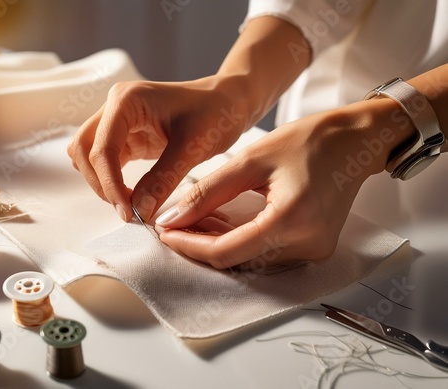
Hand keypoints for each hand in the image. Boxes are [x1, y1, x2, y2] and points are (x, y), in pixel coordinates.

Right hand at [67, 77, 248, 221]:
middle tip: (127, 210)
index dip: (109, 184)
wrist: (229, 102)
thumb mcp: (192, 147)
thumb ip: (163, 179)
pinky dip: (113, 179)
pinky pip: (106, 160)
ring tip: (130, 203)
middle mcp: (115, 107)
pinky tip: (132, 195)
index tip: (127, 212)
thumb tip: (138, 211)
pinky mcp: (127, 136)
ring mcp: (119, 121)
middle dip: (100, 183)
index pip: (101, 148)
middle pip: (83, 150)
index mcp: (126, 100)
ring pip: (89, 156)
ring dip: (102, 182)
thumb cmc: (216, 113)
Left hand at [156, 99, 405, 268]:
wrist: (355, 140)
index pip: (226, 251)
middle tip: (175, 223)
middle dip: (200, 244)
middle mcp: (306, 246)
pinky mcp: (314, 248)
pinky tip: (222, 222)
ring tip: (195, 219)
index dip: (189, 245)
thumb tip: (173, 218)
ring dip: (219, 242)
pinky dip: (240, 240)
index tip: (164, 232)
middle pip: (236, 260)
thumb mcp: (251, 159)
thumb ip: (208, 191)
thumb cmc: (308, 141)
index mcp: (290, 221)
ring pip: (250, 260)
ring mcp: (313, 251)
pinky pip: (267, 254)